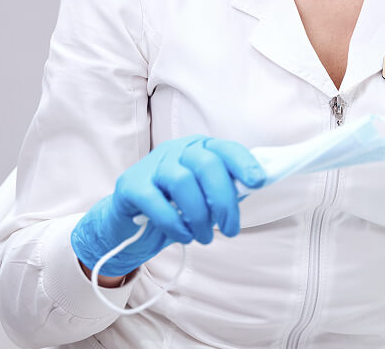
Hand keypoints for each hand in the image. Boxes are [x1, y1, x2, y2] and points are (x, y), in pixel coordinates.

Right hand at [71, 135, 265, 276]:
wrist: (126, 226)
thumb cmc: (173, 209)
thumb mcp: (203, 197)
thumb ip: (226, 189)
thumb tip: (253, 187)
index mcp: (198, 148)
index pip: (225, 149)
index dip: (244, 164)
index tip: (258, 182)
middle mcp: (176, 150)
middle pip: (207, 164)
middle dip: (223, 200)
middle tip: (230, 229)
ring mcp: (151, 165)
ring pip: (183, 181)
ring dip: (199, 215)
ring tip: (204, 237)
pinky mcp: (131, 185)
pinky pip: (156, 201)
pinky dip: (174, 222)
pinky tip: (184, 236)